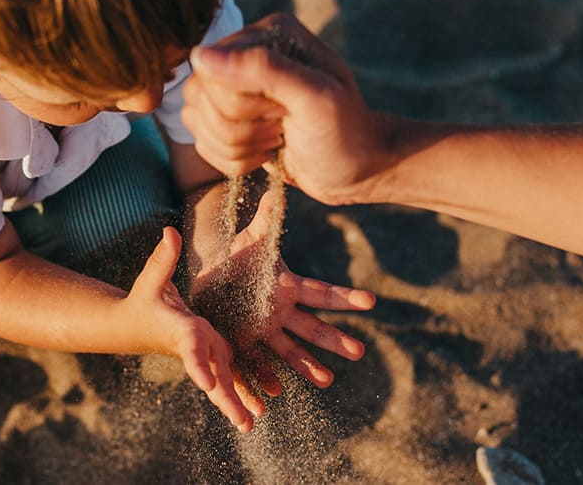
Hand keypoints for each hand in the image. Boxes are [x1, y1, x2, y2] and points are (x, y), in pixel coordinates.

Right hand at [124, 226, 263, 431]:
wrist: (133, 325)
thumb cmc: (143, 299)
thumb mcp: (152, 278)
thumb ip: (163, 258)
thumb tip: (169, 232)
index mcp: (182, 330)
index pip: (191, 350)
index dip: (199, 365)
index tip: (208, 384)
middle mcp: (196, 346)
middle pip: (213, 376)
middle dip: (227, 398)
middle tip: (244, 423)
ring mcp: (204, 353)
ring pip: (223, 381)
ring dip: (237, 401)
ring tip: (253, 422)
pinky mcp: (211, 354)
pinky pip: (228, 376)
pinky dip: (240, 392)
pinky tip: (258, 409)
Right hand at [183, 13, 394, 205]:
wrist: (357, 170)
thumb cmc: (345, 132)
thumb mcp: (315, 97)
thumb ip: (264, 69)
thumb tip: (201, 56)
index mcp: (267, 34)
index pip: (212, 70)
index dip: (241, 103)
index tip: (282, 112)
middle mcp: (245, 54)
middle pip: (199, 96)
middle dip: (240, 127)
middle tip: (281, 127)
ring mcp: (233, 87)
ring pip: (195, 120)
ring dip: (236, 146)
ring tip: (275, 139)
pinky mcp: (228, 120)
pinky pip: (202, 142)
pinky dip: (233, 160)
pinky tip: (265, 153)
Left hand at [191, 192, 375, 393]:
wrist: (211, 279)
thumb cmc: (237, 258)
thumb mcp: (251, 240)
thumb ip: (267, 220)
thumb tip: (278, 190)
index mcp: (288, 288)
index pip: (321, 293)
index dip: (345, 297)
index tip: (371, 301)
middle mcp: (281, 313)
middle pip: (312, 328)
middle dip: (334, 340)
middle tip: (359, 352)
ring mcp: (264, 331)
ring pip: (289, 351)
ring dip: (307, 366)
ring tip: (327, 381)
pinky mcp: (243, 343)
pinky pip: (256, 363)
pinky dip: (265, 378)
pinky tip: (274, 392)